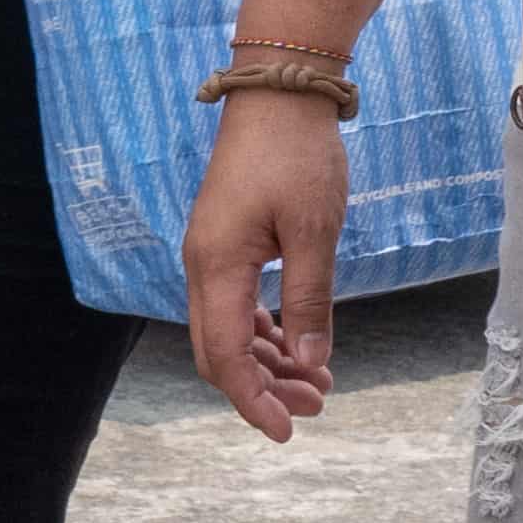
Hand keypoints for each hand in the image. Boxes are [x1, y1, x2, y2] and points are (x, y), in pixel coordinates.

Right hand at [183, 86, 349, 437]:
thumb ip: (309, 300)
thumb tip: (310, 362)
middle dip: (263, 387)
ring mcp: (212, 252)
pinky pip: (236, 303)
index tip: (286, 431)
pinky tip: (297, 342)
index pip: (224, 356)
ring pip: (229, 329)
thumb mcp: (314, 232)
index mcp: (217, 265)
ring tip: (318, 379)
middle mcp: (203, 264)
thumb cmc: (298, 154)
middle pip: (220, 351)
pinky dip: (265, 330)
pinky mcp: (227, 241)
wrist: (280, 91)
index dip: (252, 400)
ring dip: (269, 360)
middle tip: (316, 403)